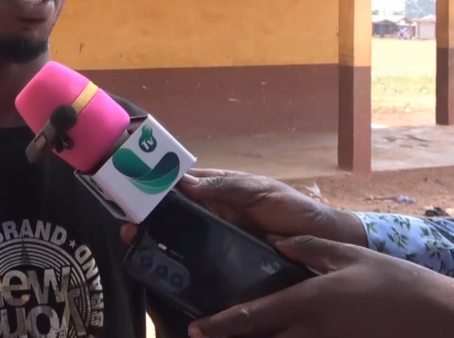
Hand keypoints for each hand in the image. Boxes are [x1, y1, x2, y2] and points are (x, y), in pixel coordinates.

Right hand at [120, 169, 365, 246]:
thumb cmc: (295, 210)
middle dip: (148, 218)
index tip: (132, 191)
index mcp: (220, 189)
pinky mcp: (227, 261)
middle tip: (128, 228)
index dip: (157, 186)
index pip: (181, 184)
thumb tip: (184, 183)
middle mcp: (214, 212)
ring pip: (181, 238)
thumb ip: (226, 186)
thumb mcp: (261, 191)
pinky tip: (164, 269)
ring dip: (158, 240)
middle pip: (174, 213)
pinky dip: (180, 263)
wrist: (325, 244)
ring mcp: (219, 238)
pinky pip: (199, 260)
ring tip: (136, 245)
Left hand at [187, 235, 453, 337]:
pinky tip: (277, 333)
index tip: (197, 329)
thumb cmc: (392, 281)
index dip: (221, 325)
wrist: (435, 317)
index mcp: (307, 302)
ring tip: (231, 335)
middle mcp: (310, 330)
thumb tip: (275, 240)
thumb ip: (306, 248)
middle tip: (204, 335)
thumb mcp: (346, 255)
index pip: (253, 316)